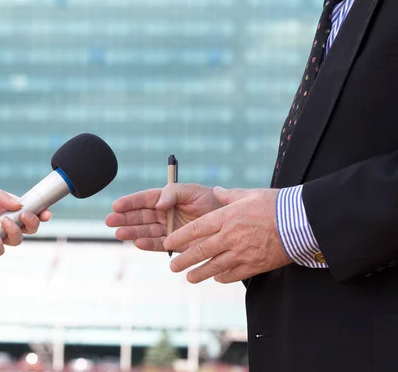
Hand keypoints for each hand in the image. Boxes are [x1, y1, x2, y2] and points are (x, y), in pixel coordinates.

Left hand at [0, 180, 51, 255]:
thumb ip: (0, 196)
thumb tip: (19, 204)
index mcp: (8, 206)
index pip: (30, 211)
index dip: (41, 213)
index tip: (46, 213)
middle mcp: (5, 221)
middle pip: (28, 228)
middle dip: (32, 224)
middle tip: (25, 216)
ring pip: (16, 241)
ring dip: (14, 233)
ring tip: (3, 222)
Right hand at [105, 184, 221, 252]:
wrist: (231, 223)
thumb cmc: (212, 201)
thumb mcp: (193, 191)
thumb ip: (173, 194)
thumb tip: (157, 203)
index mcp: (167, 198)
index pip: (145, 199)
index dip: (130, 202)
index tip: (116, 205)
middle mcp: (165, 214)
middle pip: (140, 216)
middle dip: (125, 218)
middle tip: (110, 221)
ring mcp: (169, 229)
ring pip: (146, 230)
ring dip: (132, 232)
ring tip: (119, 233)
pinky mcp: (175, 244)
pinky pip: (158, 244)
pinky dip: (148, 244)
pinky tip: (137, 242)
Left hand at [164, 187, 290, 283]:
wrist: (301, 221)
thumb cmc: (275, 204)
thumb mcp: (249, 194)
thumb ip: (228, 195)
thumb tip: (216, 191)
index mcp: (226, 217)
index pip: (196, 229)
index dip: (179, 237)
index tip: (167, 243)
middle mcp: (230, 236)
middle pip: (201, 251)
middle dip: (184, 260)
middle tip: (173, 267)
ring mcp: (242, 253)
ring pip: (214, 267)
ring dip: (199, 273)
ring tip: (189, 278)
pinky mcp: (254, 265)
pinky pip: (233, 274)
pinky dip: (222, 277)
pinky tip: (216, 278)